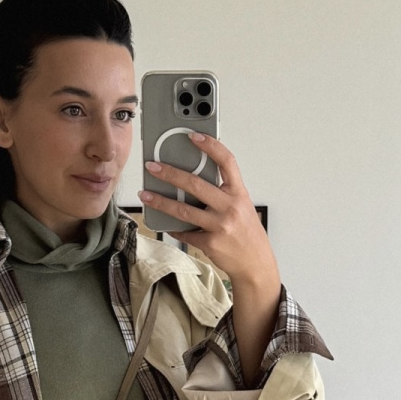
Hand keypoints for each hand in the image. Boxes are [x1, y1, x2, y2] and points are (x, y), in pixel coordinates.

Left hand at [138, 133, 279, 293]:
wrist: (255, 263)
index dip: (210, 146)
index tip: (193, 136)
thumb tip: (192, 181)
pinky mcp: (210, 243)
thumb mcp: (241, 206)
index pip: (226, 162)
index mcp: (238, 193)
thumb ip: (222, 193)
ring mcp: (220, 226)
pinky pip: (185, 233)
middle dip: (170, 174)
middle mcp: (230, 207)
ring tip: (145, 195)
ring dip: (160, 202)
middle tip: (153, 167)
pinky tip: (165, 223)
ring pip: (183, 210)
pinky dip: (173, 228)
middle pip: (195, 185)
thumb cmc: (246, 232)